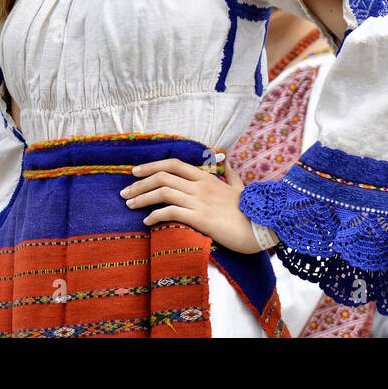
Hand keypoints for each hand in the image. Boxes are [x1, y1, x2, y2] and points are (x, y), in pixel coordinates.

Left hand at [122, 157, 260, 253]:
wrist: (263, 227)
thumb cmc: (251, 209)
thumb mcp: (239, 187)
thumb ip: (229, 174)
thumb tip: (226, 161)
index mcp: (206, 177)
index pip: (173, 164)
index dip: (151, 166)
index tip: (135, 172)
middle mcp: (200, 186)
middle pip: (162, 176)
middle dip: (139, 183)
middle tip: (124, 192)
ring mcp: (200, 201)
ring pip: (163, 192)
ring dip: (142, 197)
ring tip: (130, 205)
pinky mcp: (200, 218)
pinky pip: (171, 212)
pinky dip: (155, 215)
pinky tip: (147, 221)